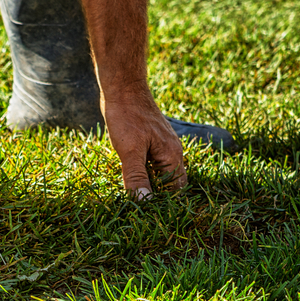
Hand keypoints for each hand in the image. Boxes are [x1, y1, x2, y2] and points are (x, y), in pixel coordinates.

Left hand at [102, 84, 186, 198]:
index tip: (147, 212)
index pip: (177, 188)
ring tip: (132, 193)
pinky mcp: (151, 140)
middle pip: (170, 182)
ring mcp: (162, 145)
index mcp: (172, 156)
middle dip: (157, 194)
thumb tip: (145, 203)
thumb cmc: (127, 117)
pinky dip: (143, 171)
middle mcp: (172, 151)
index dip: (164, 202)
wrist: (123, 88)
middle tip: (138, 206)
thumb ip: (137, 178)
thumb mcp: (130, 152)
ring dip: (148, 183)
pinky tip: (128, 175)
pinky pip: (152, 162)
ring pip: (160, 172)